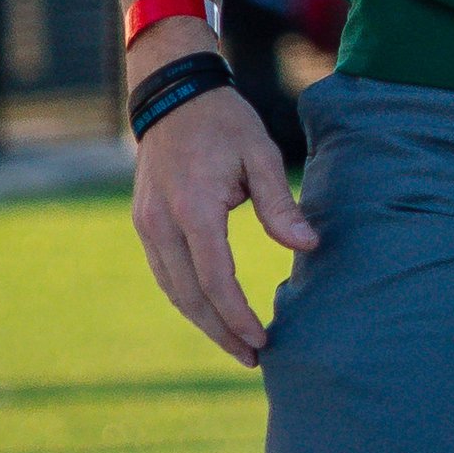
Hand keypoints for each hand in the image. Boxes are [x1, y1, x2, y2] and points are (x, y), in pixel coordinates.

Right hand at [130, 77, 319, 364]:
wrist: (173, 93)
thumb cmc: (225, 122)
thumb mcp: (261, 154)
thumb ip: (280, 204)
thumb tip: (308, 246)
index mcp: (193, 208)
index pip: (215, 280)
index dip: (238, 316)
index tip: (262, 340)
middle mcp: (161, 222)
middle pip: (190, 296)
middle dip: (221, 331)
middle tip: (253, 358)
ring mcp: (147, 224)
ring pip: (173, 289)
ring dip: (204, 321)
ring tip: (236, 345)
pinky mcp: (145, 222)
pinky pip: (166, 273)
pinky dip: (189, 298)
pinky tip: (213, 312)